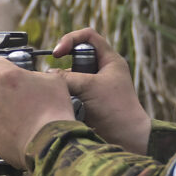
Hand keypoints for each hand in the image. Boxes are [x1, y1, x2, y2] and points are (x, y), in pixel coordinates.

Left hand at [0, 56, 77, 169]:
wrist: (50, 144)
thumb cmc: (53, 113)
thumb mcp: (54, 81)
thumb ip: (36, 75)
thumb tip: (32, 78)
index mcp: (6, 76)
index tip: (0, 72)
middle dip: (6, 93)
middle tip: (24, 102)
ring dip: (4, 111)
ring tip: (24, 119)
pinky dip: (2, 128)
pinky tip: (19, 130)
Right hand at [51, 29, 152, 154]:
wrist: (127, 139)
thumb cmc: (116, 110)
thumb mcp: (89, 86)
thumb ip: (66, 77)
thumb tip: (49, 76)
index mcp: (110, 60)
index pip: (88, 36)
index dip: (70, 40)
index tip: (58, 53)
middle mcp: (104, 71)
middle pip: (77, 58)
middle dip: (66, 67)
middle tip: (60, 78)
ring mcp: (96, 87)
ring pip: (73, 78)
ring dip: (65, 85)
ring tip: (66, 96)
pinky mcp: (90, 102)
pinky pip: (72, 93)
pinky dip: (67, 97)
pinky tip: (67, 105)